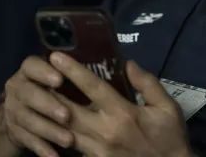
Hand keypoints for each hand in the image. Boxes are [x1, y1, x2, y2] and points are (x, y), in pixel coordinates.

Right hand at [3, 56, 74, 156]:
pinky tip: (55, 156)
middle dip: (48, 104)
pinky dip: (42, 148)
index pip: (31, 65)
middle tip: (66, 115)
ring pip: (28, 120)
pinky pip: (27, 140)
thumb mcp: (58, 75)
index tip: (60, 80)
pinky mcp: (14, 130)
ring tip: (69, 140)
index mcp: (29, 70)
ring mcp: (13, 110)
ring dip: (49, 130)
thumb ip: (73, 73)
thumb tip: (106, 69)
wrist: (23, 109)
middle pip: (28, 94)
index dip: (44, 72)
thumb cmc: (53, 86)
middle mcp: (17, 87)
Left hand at [49, 52, 191, 156]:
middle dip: (50, 92)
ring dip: (50, 114)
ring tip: (38, 98)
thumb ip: (147, 84)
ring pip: (64, 130)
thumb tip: (128, 64)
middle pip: (68, 109)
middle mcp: (105, 131)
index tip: (56, 56)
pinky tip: (52, 126)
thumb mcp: (167, 107)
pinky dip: (59, 136)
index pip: (92, 88)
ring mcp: (97, 149)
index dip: (72, 71)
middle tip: (36, 77)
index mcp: (123, 113)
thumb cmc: (170, 136)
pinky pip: (71, 148)